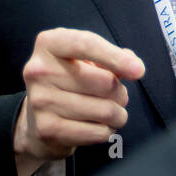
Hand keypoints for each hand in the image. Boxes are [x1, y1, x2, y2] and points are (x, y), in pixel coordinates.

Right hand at [13, 28, 143, 175]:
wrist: (37, 117)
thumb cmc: (70, 80)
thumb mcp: (86, 59)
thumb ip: (112, 57)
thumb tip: (134, 67)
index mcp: (49, 43)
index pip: (85, 44)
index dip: (115, 57)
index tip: (138, 71)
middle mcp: (38, 70)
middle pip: (104, 82)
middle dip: (121, 92)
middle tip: (117, 95)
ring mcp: (40, 100)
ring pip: (105, 110)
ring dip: (118, 114)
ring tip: (111, 112)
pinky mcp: (46, 128)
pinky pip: (97, 132)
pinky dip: (108, 130)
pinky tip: (99, 126)